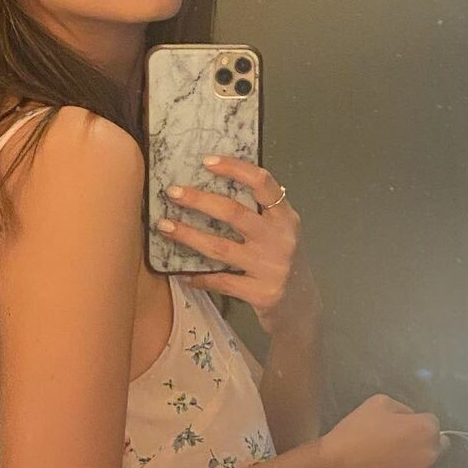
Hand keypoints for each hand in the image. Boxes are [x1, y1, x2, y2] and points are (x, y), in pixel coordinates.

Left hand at [158, 156, 321, 335]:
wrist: (301, 306)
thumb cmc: (283, 262)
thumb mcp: (281, 233)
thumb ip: (259, 213)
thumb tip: (213, 188)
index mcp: (285, 218)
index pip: (262, 183)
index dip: (234, 168)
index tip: (207, 162)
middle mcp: (280, 239)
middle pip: (234, 213)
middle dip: (199, 200)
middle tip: (173, 192)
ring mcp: (270, 267)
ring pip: (221, 247)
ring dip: (188, 235)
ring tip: (165, 226)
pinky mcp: (261, 293)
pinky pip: (221, 281)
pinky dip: (200, 277)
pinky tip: (181, 273)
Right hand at [317, 394, 449, 467]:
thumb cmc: (354, 433)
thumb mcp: (378, 403)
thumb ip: (403, 409)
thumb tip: (412, 419)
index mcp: (425, 429)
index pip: (433, 424)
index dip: (416, 426)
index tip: (401, 431)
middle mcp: (432, 455)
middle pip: (436, 449)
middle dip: (423, 447)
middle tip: (400, 451)